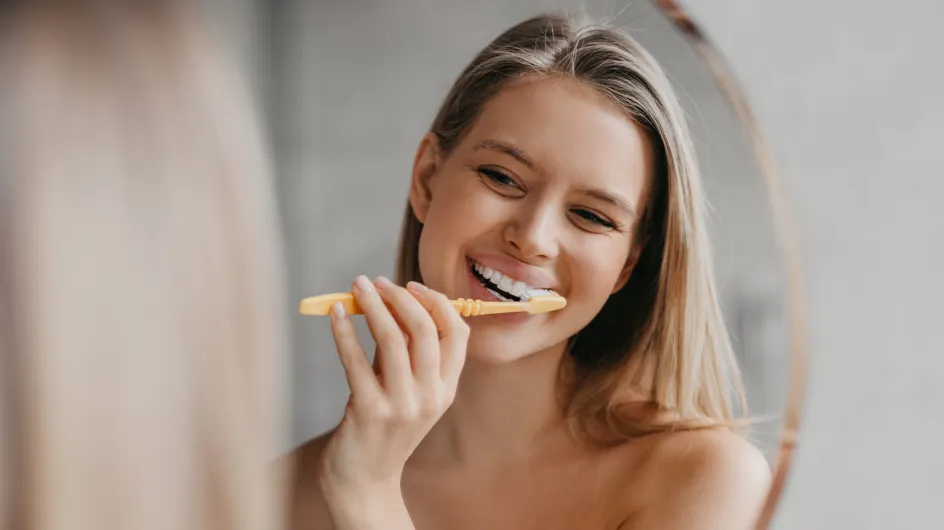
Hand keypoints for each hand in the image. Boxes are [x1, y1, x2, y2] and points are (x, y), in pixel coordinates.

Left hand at [319, 275, 468, 504]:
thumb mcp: (407, 389)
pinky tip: (334, 314)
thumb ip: (406, 351)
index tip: (411, 286)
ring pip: (391, 339)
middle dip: (400, 297)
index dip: (436, 302)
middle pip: (425, 330)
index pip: (456, 333)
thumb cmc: (384, 425)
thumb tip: (392, 300)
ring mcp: (401, 406)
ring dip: (372, 305)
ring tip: (357, 286)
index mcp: (447, 389)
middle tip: (377, 282)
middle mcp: (430, 397)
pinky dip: (343, 330)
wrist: (365, 479)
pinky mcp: (369, 411)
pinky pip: (355, 360)